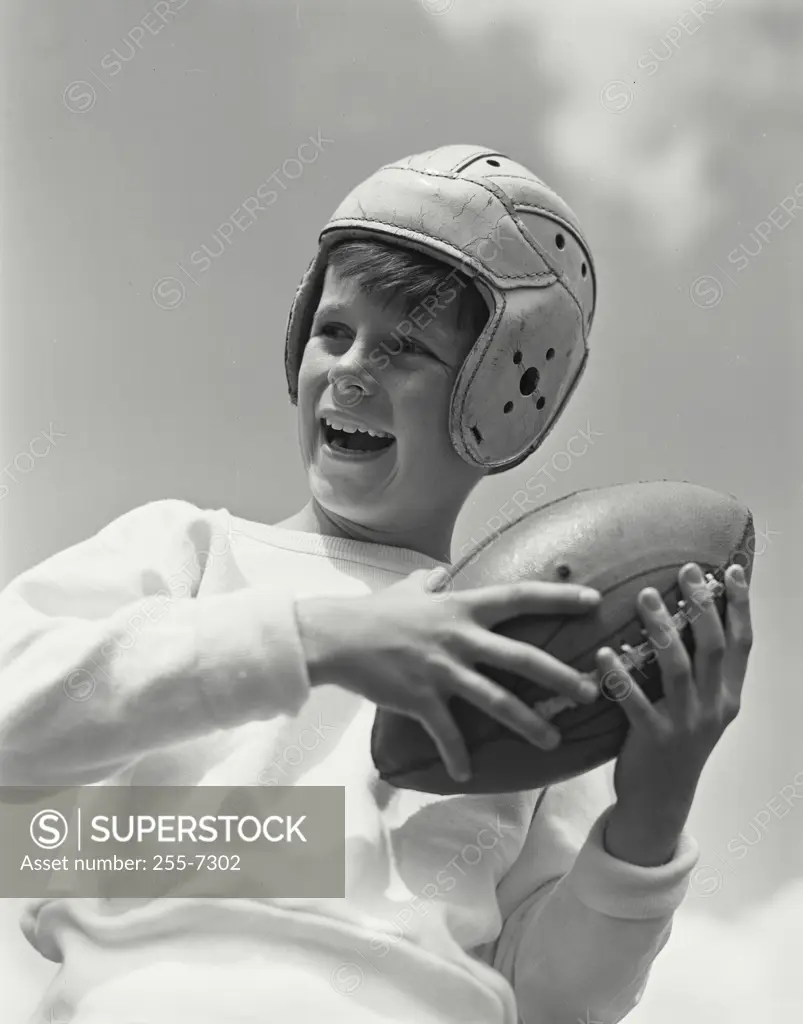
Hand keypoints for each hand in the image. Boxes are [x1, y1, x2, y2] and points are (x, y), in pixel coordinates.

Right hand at [295, 568, 600, 782]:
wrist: (337, 636)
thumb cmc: (374, 612)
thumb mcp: (407, 589)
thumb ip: (429, 581)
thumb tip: (439, 572)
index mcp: (462, 608)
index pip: (520, 597)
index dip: (559, 597)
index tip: (594, 599)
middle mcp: (459, 638)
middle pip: (522, 657)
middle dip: (561, 676)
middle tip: (591, 691)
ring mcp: (442, 670)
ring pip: (496, 700)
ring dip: (528, 722)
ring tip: (552, 740)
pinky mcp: (421, 698)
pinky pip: (447, 732)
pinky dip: (457, 754)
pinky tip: (466, 771)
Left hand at [599, 562, 752, 864]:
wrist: (660, 801)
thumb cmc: (675, 742)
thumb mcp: (700, 706)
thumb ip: (700, 669)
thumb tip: (688, 614)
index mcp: (729, 695)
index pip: (742, 643)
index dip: (740, 605)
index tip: (730, 570)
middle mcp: (714, 707)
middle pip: (713, 647)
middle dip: (702, 605)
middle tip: (685, 570)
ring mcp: (686, 725)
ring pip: (679, 669)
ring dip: (663, 629)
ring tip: (645, 596)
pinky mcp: (654, 740)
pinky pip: (635, 703)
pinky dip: (620, 676)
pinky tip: (604, 653)